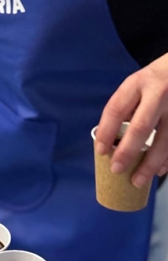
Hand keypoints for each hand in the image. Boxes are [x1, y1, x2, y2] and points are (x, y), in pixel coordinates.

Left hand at [95, 54, 167, 187]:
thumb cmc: (155, 80)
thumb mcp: (136, 85)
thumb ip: (126, 108)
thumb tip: (111, 141)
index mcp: (137, 83)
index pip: (116, 109)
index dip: (105, 132)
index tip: (100, 150)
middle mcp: (158, 93)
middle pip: (141, 127)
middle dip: (127, 151)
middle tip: (117, 169)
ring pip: (164, 139)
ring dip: (150, 163)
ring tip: (138, 179)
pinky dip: (167, 159)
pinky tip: (159, 170)